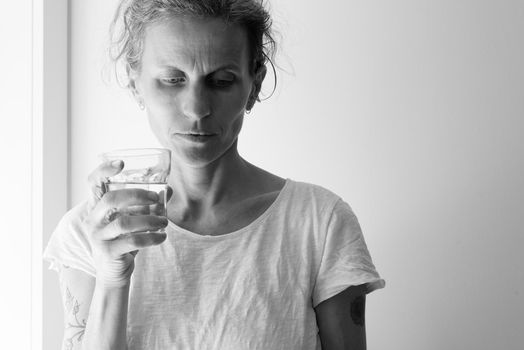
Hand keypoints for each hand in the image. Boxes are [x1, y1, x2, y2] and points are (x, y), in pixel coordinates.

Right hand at [84, 160, 170, 286]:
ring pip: (124, 223)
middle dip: (137, 195)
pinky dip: (151, 237)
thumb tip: (168, 189)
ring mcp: (98, 237)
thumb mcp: (136, 221)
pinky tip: (161, 237)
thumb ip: (149, 205)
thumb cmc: (125, 242)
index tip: (121, 163)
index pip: (92, 183)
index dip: (103, 171)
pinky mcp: (108, 252)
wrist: (114, 273)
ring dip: (150, 220)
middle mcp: (94, 220)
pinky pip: (132, 241)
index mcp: (98, 208)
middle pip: (111, 200)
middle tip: (157, 199)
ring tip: (164, 222)